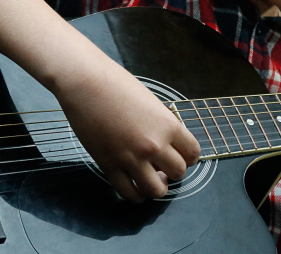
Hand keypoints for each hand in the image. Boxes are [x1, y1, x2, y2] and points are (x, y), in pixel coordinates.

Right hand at [54, 61, 200, 202]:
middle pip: (179, 173)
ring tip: (151, 180)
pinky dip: (136, 195)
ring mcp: (131, 158)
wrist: (87, 84)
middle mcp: (154, 145)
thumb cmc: (119, 86)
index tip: (182, 157)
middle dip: (174, 172)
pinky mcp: (109, 166)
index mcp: (169, 126)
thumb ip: (163, 126)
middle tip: (164, 167)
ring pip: (156, 191)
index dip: (190, 158)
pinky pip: (128, 192)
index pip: (193, 154)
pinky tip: (136, 189)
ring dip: (157, 188)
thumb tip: (167, 145)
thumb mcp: (152, 104)